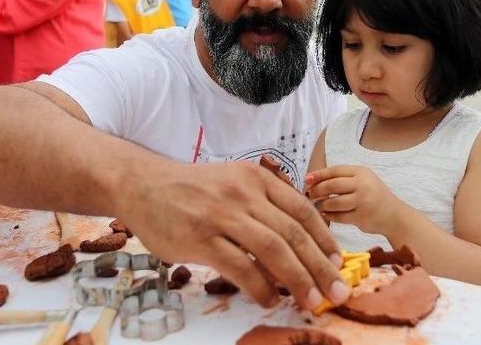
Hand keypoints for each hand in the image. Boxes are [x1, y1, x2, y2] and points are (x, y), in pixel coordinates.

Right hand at [118, 161, 348, 309]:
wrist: (142, 184)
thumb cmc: (191, 190)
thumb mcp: (232, 183)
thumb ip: (261, 206)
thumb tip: (295, 245)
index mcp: (256, 179)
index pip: (303, 211)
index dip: (325, 239)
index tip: (338, 262)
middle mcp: (244, 194)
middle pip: (294, 234)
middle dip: (320, 267)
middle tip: (338, 291)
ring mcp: (222, 216)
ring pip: (273, 251)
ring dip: (298, 280)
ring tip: (311, 302)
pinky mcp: (201, 239)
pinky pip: (241, 268)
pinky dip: (261, 288)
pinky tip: (270, 300)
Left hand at [305, 165, 394, 234]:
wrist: (395, 216)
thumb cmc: (374, 197)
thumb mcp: (363, 181)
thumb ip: (342, 179)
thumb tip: (311, 180)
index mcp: (362, 172)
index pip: (335, 170)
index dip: (318, 175)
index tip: (306, 179)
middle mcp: (363, 184)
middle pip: (332, 185)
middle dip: (317, 190)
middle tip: (308, 195)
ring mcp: (363, 201)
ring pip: (334, 202)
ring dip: (322, 205)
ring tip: (318, 206)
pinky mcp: (361, 217)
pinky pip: (339, 216)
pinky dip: (329, 216)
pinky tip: (326, 215)